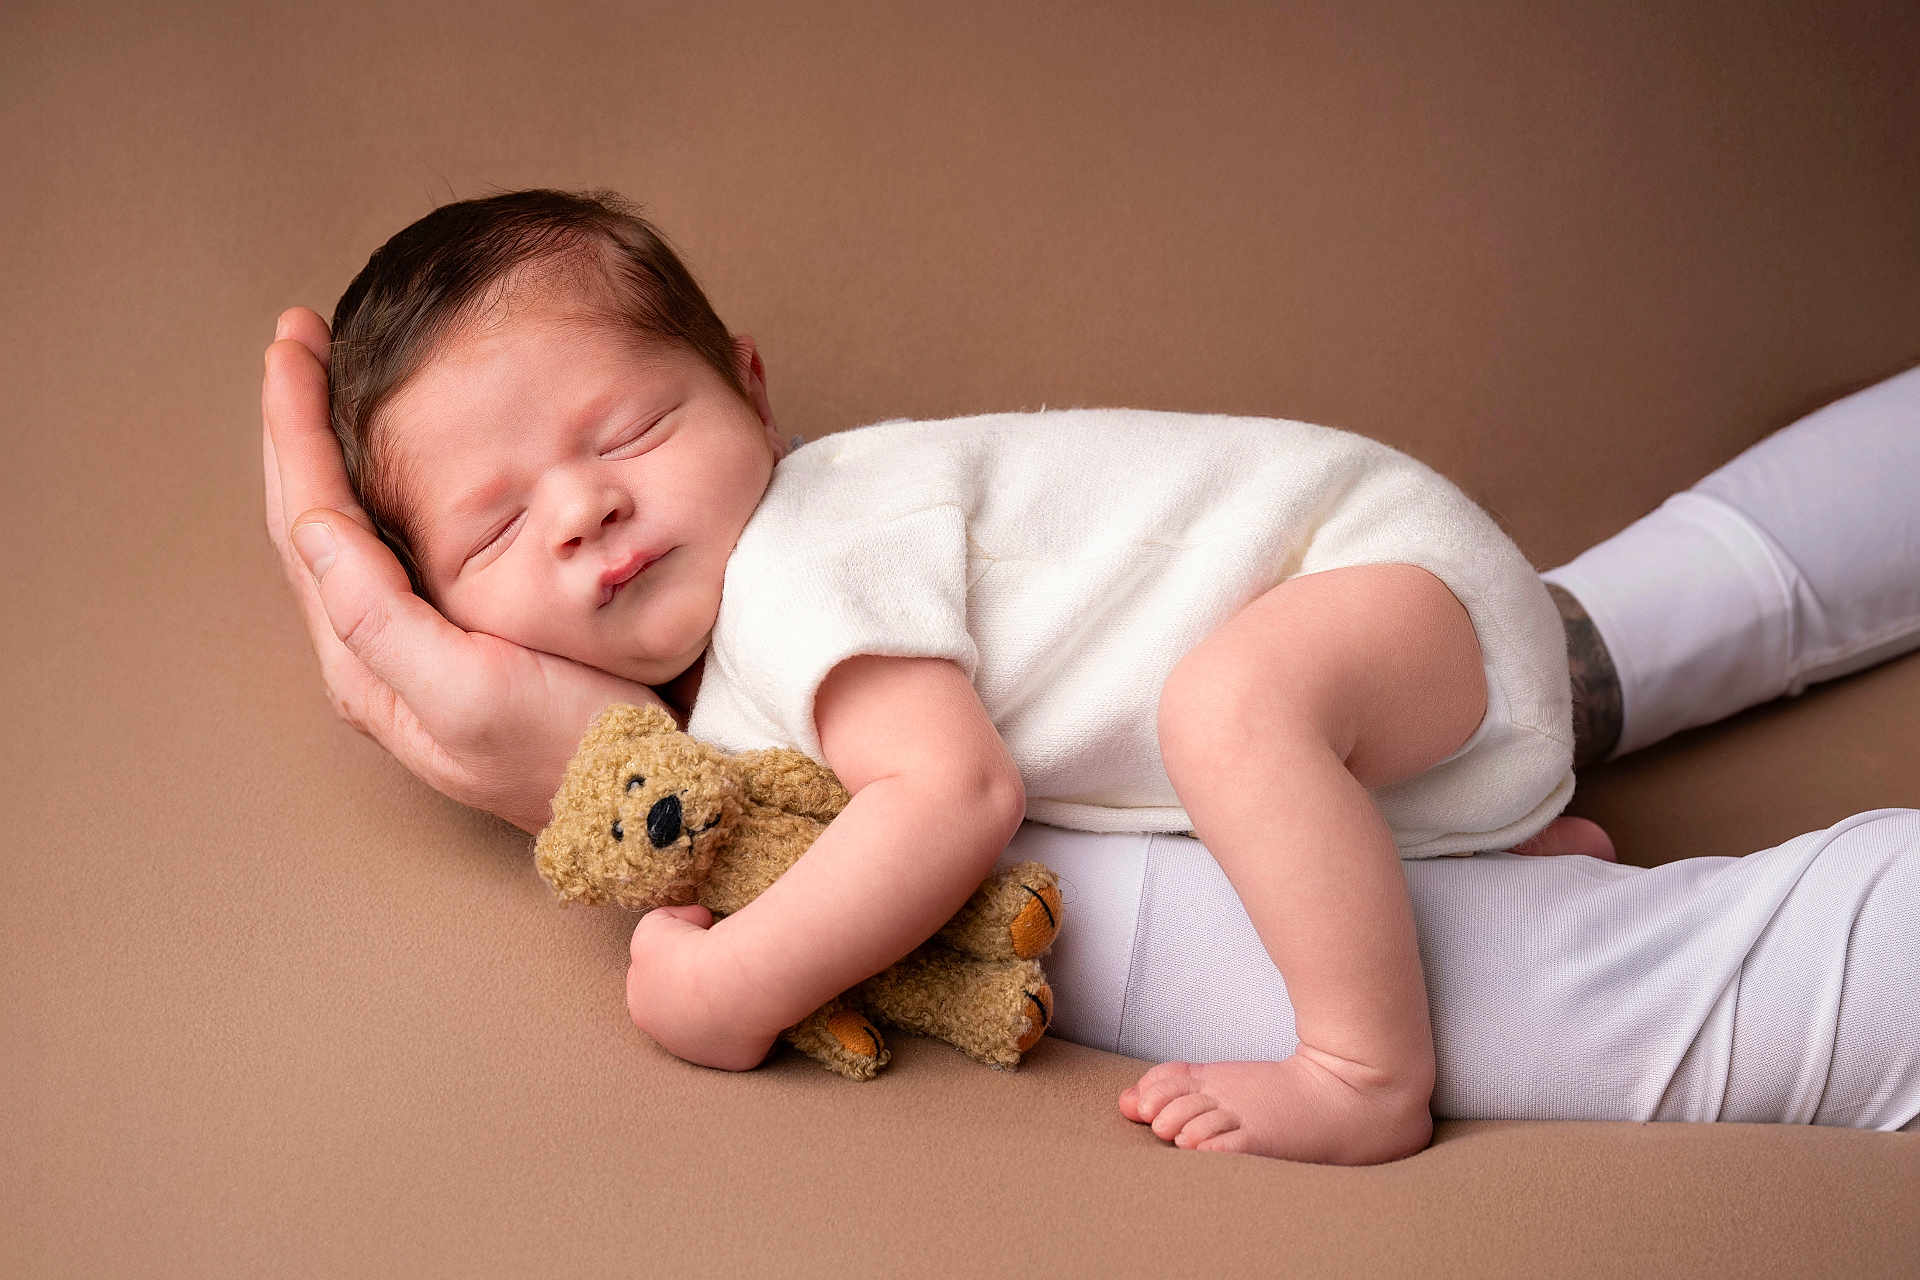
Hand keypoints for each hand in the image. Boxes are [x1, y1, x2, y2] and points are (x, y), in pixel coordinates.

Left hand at [261, 307, 668, 832]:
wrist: (645, 800)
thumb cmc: (570, 749)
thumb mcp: (469, 691)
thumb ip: (378, 616)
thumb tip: (312, 526)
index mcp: (367, 658)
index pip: (307, 515)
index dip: (293, 423)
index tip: (295, 341)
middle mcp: (379, 651)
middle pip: (314, 513)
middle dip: (298, 422)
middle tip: (300, 340)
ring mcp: (421, 645)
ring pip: (352, 527)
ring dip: (334, 449)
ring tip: (331, 385)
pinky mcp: (466, 639)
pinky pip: (400, 545)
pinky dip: (386, 484)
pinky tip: (399, 462)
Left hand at [626, 905, 781, 1070]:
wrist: (730, 982)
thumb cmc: (691, 952)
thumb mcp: (655, 925)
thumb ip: (665, 922)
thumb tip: (695, 921)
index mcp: (642, 1008)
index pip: (653, 983)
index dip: (674, 959)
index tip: (697, 944)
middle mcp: (668, 1038)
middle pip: (682, 1010)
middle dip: (697, 988)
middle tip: (720, 963)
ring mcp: (702, 1054)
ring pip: (712, 1027)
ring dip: (724, 1008)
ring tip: (741, 981)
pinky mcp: (735, 1060)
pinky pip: (745, 1039)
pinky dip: (751, 1023)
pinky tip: (757, 1002)